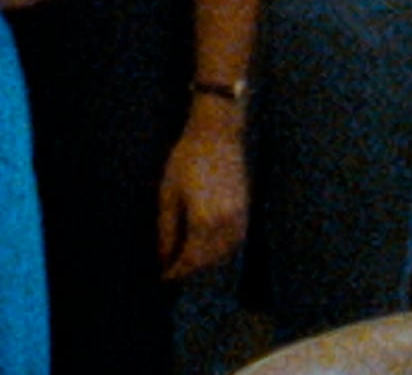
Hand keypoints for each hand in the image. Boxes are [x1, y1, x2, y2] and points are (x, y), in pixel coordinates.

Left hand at [157, 103, 247, 279]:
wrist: (217, 135)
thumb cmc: (186, 159)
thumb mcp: (168, 193)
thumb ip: (166, 229)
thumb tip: (164, 256)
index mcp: (204, 221)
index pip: (191, 259)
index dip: (177, 270)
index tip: (164, 276)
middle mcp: (226, 225)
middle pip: (208, 260)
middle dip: (190, 267)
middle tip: (172, 267)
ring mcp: (240, 219)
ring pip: (224, 253)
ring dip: (206, 260)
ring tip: (186, 257)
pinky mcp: (246, 211)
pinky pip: (234, 241)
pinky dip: (220, 249)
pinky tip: (206, 243)